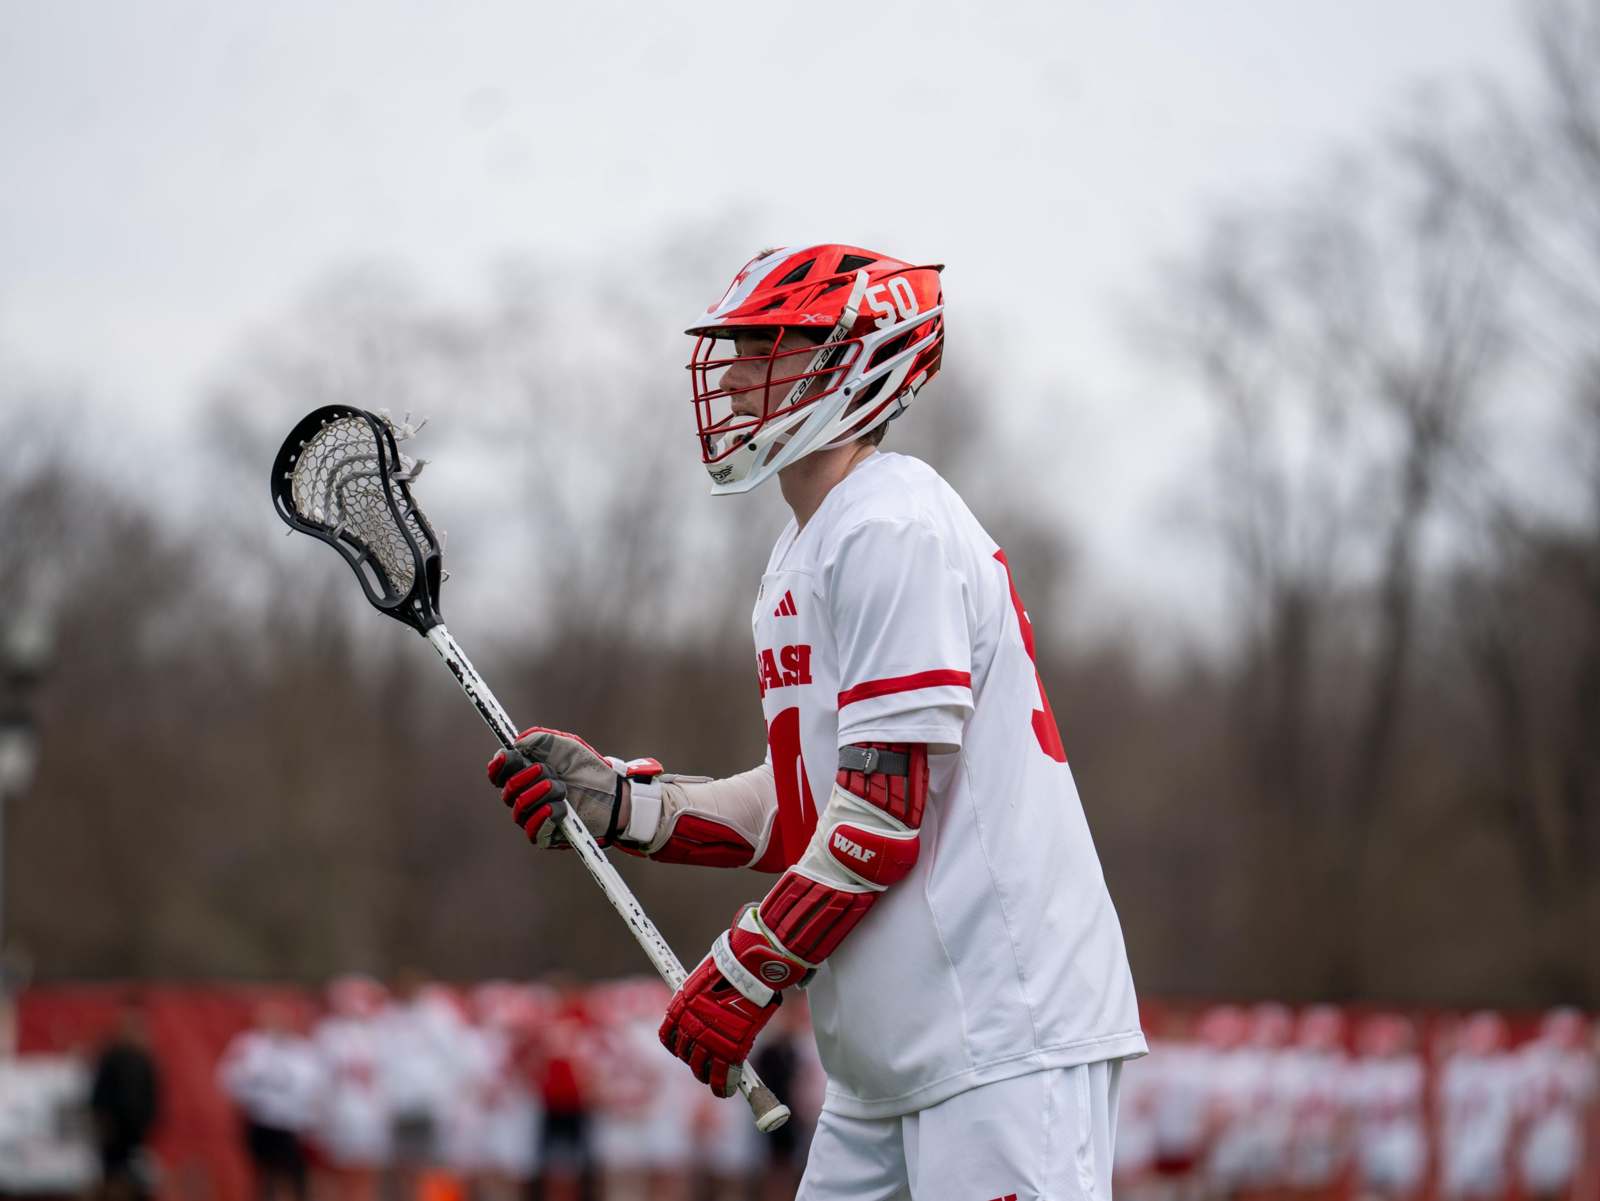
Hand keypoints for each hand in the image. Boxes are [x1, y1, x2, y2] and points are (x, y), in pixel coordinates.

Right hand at [486, 727, 659, 848]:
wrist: (613, 793)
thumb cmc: (587, 769)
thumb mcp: (566, 746)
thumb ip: (542, 739)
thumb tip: (517, 741)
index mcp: (525, 775)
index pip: (499, 774)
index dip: (498, 766)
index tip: (506, 756)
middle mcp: (525, 797)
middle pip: (507, 791)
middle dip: (526, 778)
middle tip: (549, 772)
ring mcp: (535, 817)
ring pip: (520, 809)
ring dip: (540, 795)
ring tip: (562, 788)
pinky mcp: (547, 836)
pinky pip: (533, 831)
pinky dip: (542, 817)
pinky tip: (557, 808)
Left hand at [659, 907, 796, 1095]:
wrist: (747, 967)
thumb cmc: (730, 967)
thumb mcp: (706, 981)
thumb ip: (703, 998)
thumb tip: (710, 1002)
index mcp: (678, 1009)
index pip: (667, 1037)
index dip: (677, 1046)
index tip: (684, 1049)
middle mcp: (687, 1027)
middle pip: (684, 1054)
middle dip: (694, 1061)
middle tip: (703, 1064)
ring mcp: (707, 1040)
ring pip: (700, 1068)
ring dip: (705, 1075)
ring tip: (713, 1080)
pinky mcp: (728, 1049)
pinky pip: (721, 1075)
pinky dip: (723, 1086)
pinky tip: (725, 1091)